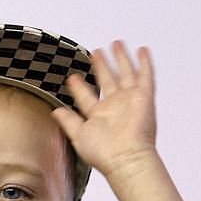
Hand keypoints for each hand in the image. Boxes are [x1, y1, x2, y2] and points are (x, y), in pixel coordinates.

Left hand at [52, 41, 157, 185]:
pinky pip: (146, 76)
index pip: (87, 96)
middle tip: (96, 52)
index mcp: (98, 115)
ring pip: (126, 73)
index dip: (79, 86)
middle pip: (107, 80)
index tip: (73, 77)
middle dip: (102, 66)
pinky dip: (145, 63)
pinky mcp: (144, 97)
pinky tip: (142, 51)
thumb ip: (68, 121)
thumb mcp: (78, 135)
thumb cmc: (104, 153)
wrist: (126, 157)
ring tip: (116, 44)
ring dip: (121, 58)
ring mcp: (130, 100)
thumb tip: (55, 111)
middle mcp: (115, 106)